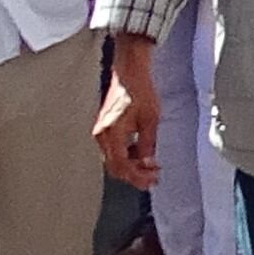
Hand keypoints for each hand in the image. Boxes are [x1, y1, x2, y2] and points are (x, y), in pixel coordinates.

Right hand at [94, 35, 162, 190]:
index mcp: (111, 134)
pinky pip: (113, 150)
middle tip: (152, 178)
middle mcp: (102, 136)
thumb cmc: (139, 91)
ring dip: (132, 166)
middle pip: (114, 166)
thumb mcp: (150, 119)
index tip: (150, 180)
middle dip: (134, 174)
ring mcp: (101, 133)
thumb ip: (148, 144)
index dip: (136, 176)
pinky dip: (127, 155)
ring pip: (114, 159)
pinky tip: (142, 154)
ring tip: (151, 167)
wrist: (129, 74)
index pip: (120, 165)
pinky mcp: (105, 129)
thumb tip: (148, 163)